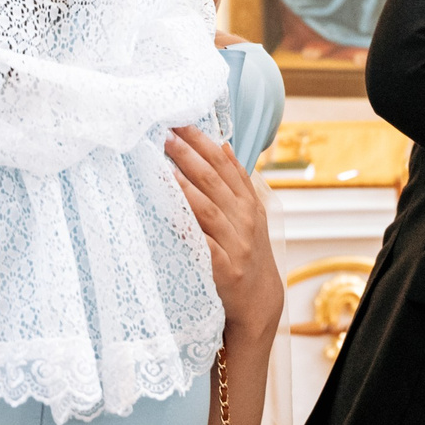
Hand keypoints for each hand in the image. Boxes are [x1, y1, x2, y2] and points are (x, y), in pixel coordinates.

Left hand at [166, 126, 283, 342]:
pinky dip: (188, 230)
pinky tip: (170, 216)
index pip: (225, 165)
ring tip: (165, 168)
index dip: (204, 143)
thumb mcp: (250, 215)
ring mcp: (236, 244)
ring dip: (186, 187)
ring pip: (209, 209)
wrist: (259, 302)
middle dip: (189, 156)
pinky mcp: (225, 269)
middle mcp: (244, 220)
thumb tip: (222, 145)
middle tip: (165, 136)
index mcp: (248, 203)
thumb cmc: (248, 253)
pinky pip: (203, 246)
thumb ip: (236, 182)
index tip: (181, 123)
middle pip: (214, 182)